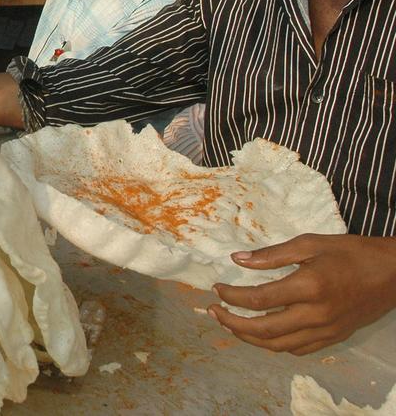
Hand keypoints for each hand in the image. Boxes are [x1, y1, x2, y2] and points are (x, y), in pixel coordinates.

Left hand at [208, 233, 395, 354]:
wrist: (392, 273)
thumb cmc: (351, 253)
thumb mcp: (311, 243)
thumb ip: (272, 254)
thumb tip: (237, 259)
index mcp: (309, 287)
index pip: (259, 299)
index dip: (232, 297)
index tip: (217, 289)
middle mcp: (316, 314)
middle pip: (264, 329)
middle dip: (232, 322)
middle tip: (213, 312)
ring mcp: (326, 330)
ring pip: (278, 345)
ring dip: (249, 338)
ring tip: (230, 325)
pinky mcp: (334, 338)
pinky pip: (298, 349)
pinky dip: (275, 344)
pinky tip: (262, 333)